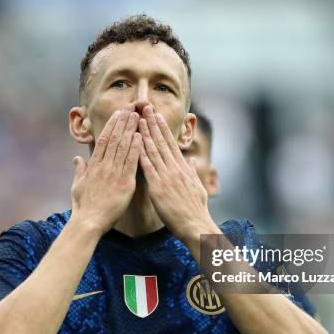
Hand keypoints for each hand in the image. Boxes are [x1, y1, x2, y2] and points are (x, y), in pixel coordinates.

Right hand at [71, 104, 141, 232]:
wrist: (88, 222)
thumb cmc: (83, 207)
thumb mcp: (77, 186)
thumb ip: (79, 170)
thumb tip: (77, 158)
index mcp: (94, 166)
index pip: (104, 139)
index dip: (112, 124)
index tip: (119, 113)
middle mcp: (104, 166)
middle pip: (114, 138)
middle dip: (123, 121)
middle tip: (131, 107)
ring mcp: (114, 174)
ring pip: (123, 147)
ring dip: (131, 129)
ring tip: (138, 115)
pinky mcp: (124, 183)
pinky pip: (131, 162)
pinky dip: (136, 148)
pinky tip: (141, 137)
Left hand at [138, 105, 215, 241]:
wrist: (196, 226)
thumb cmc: (196, 210)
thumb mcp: (197, 187)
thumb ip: (193, 172)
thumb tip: (193, 160)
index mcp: (183, 169)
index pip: (171, 143)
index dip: (162, 128)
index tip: (156, 115)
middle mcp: (175, 169)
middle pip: (162, 142)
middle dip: (153, 124)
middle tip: (145, 107)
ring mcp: (166, 177)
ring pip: (154, 151)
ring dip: (145, 133)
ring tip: (138, 119)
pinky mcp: (158, 188)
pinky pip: (148, 168)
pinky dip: (141, 154)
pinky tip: (135, 143)